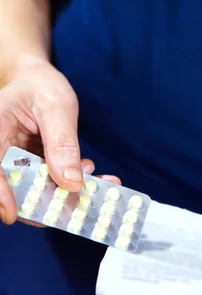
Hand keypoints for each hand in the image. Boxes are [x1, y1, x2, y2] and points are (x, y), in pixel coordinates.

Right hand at [0, 56, 118, 224]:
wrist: (37, 80)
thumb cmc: (40, 85)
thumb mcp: (56, 106)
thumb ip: (62, 142)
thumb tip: (71, 182)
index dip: (0, 193)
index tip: (12, 214)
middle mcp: (0, 152)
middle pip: (16, 188)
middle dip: (50, 198)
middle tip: (86, 195)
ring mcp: (15, 164)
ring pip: (35, 191)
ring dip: (66, 192)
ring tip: (98, 181)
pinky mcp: (31, 168)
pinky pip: (48, 183)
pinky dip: (71, 182)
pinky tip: (92, 173)